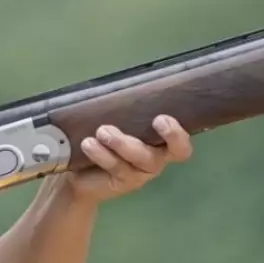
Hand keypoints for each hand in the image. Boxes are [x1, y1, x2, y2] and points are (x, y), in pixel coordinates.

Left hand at [68, 114, 193, 203]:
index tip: (160, 118)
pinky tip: (88, 144)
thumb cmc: (104, 135)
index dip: (178, 134)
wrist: (80, 171)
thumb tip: (116, 80)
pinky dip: (102, 154)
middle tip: (148, 121)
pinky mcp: (124, 182)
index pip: (182, 140)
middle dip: (167, 135)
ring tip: (101, 131)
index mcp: (162, 138)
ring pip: (142, 158)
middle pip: (172, 151)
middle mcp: (157, 156)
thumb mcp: (116, 117)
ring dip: (122, 143)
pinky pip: (118, 168)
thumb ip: (123, 105)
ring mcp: (141, 172)